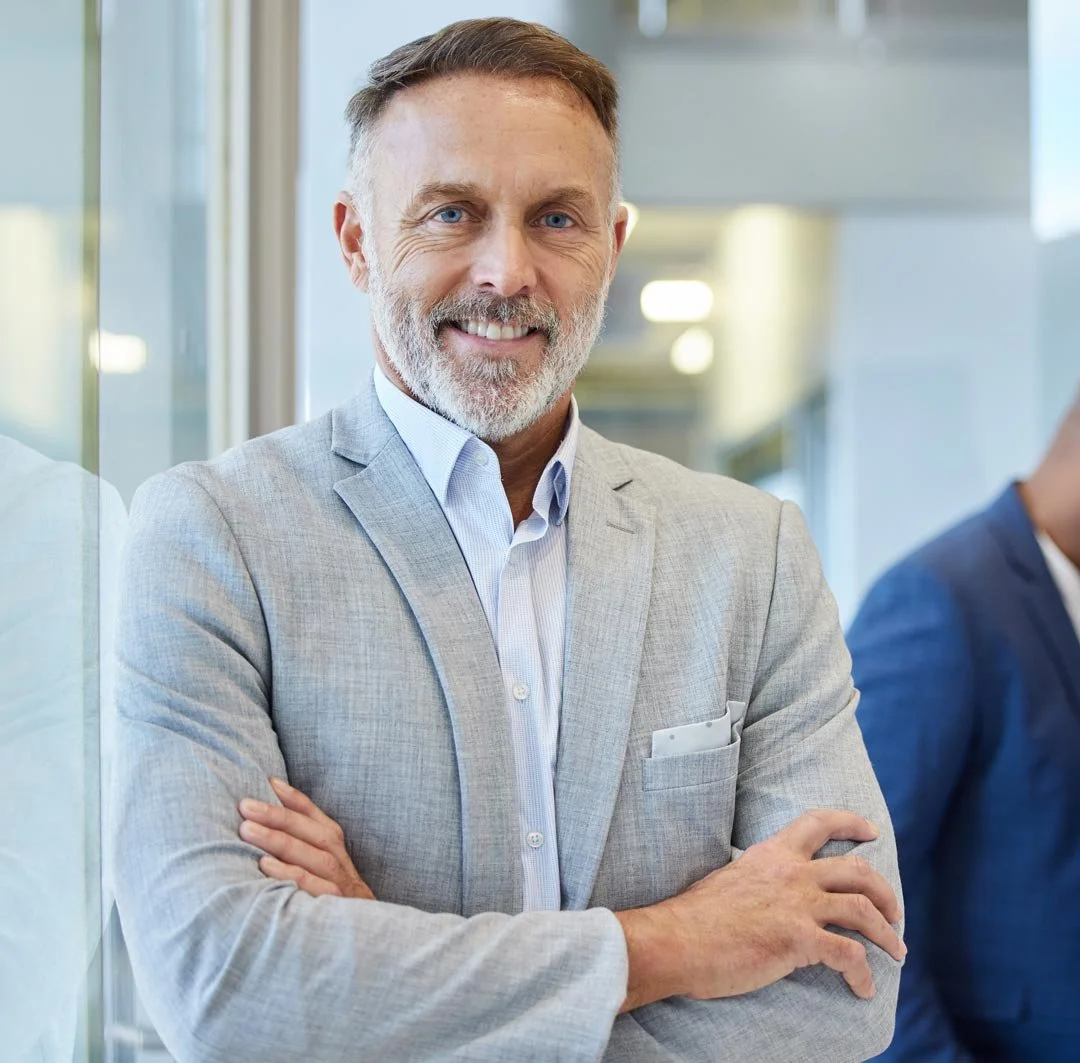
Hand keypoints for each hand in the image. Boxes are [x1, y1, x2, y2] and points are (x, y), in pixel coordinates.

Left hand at [239, 777, 374, 899]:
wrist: (364, 936)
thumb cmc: (328, 895)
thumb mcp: (319, 865)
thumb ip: (299, 842)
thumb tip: (268, 810)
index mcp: (334, 846)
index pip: (315, 816)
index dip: (293, 799)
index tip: (267, 782)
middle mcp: (339, 861)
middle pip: (312, 832)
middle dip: (278, 817)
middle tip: (246, 807)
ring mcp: (339, 884)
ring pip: (313, 857)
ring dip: (280, 841)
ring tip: (248, 830)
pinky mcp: (334, 907)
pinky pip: (311, 887)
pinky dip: (289, 875)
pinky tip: (264, 866)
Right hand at [616, 809, 904, 1009]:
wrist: (677, 940)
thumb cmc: (696, 918)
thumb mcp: (731, 879)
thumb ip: (758, 878)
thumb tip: (768, 891)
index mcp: (772, 854)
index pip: (818, 824)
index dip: (850, 823)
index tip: (869, 831)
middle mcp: (790, 873)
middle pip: (856, 870)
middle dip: (885, 892)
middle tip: (893, 911)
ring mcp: (796, 905)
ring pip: (862, 910)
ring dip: (887, 933)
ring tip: (896, 950)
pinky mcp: (798, 940)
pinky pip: (849, 955)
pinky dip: (863, 975)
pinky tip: (863, 988)